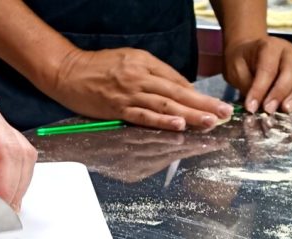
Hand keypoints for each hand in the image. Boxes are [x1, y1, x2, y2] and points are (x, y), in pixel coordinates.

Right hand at [46, 47, 234, 130]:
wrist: (68, 72)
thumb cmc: (97, 67)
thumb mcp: (129, 59)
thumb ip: (152, 72)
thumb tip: (176, 89)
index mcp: (145, 63)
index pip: (177, 81)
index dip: (197, 95)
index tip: (215, 106)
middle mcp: (140, 77)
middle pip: (178, 93)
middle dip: (204, 105)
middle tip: (224, 114)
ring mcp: (129, 93)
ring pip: (165, 105)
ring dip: (190, 114)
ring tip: (210, 122)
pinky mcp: (117, 108)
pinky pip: (143, 116)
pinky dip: (162, 120)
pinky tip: (178, 124)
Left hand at [224, 36, 291, 114]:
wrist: (248, 51)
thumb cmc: (241, 60)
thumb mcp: (236, 69)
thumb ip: (246, 85)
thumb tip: (255, 105)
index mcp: (269, 46)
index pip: (267, 69)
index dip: (260, 89)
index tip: (251, 107)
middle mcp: (287, 51)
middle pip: (290, 71)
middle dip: (279, 93)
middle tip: (268, 110)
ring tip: (284, 110)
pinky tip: (288, 107)